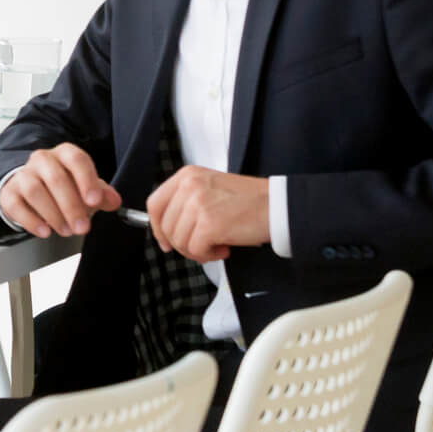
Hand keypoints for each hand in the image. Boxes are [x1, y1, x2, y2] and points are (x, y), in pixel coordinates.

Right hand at [0, 142, 120, 237]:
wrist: (30, 187)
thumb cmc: (63, 186)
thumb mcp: (86, 188)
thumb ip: (102, 194)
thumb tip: (114, 201)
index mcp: (64, 154)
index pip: (76, 159)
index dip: (87, 180)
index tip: (95, 201)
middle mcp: (42, 160)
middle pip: (55, 178)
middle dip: (71, 206)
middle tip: (82, 227)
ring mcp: (23, 175)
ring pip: (34, 190)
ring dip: (53, 214)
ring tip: (65, 230)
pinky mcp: (9, 192)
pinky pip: (16, 205)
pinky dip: (31, 220)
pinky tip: (44, 231)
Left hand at [147, 165, 269, 262]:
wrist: (277, 205)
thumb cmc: (249, 201)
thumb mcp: (210, 188)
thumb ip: (186, 202)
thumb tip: (166, 231)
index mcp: (186, 175)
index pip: (154, 204)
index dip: (157, 227)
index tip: (165, 242)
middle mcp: (189, 186)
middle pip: (166, 226)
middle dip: (181, 244)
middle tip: (202, 247)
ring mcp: (198, 204)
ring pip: (179, 240)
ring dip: (197, 250)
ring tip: (218, 246)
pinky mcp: (209, 223)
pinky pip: (195, 249)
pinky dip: (208, 255)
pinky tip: (224, 249)